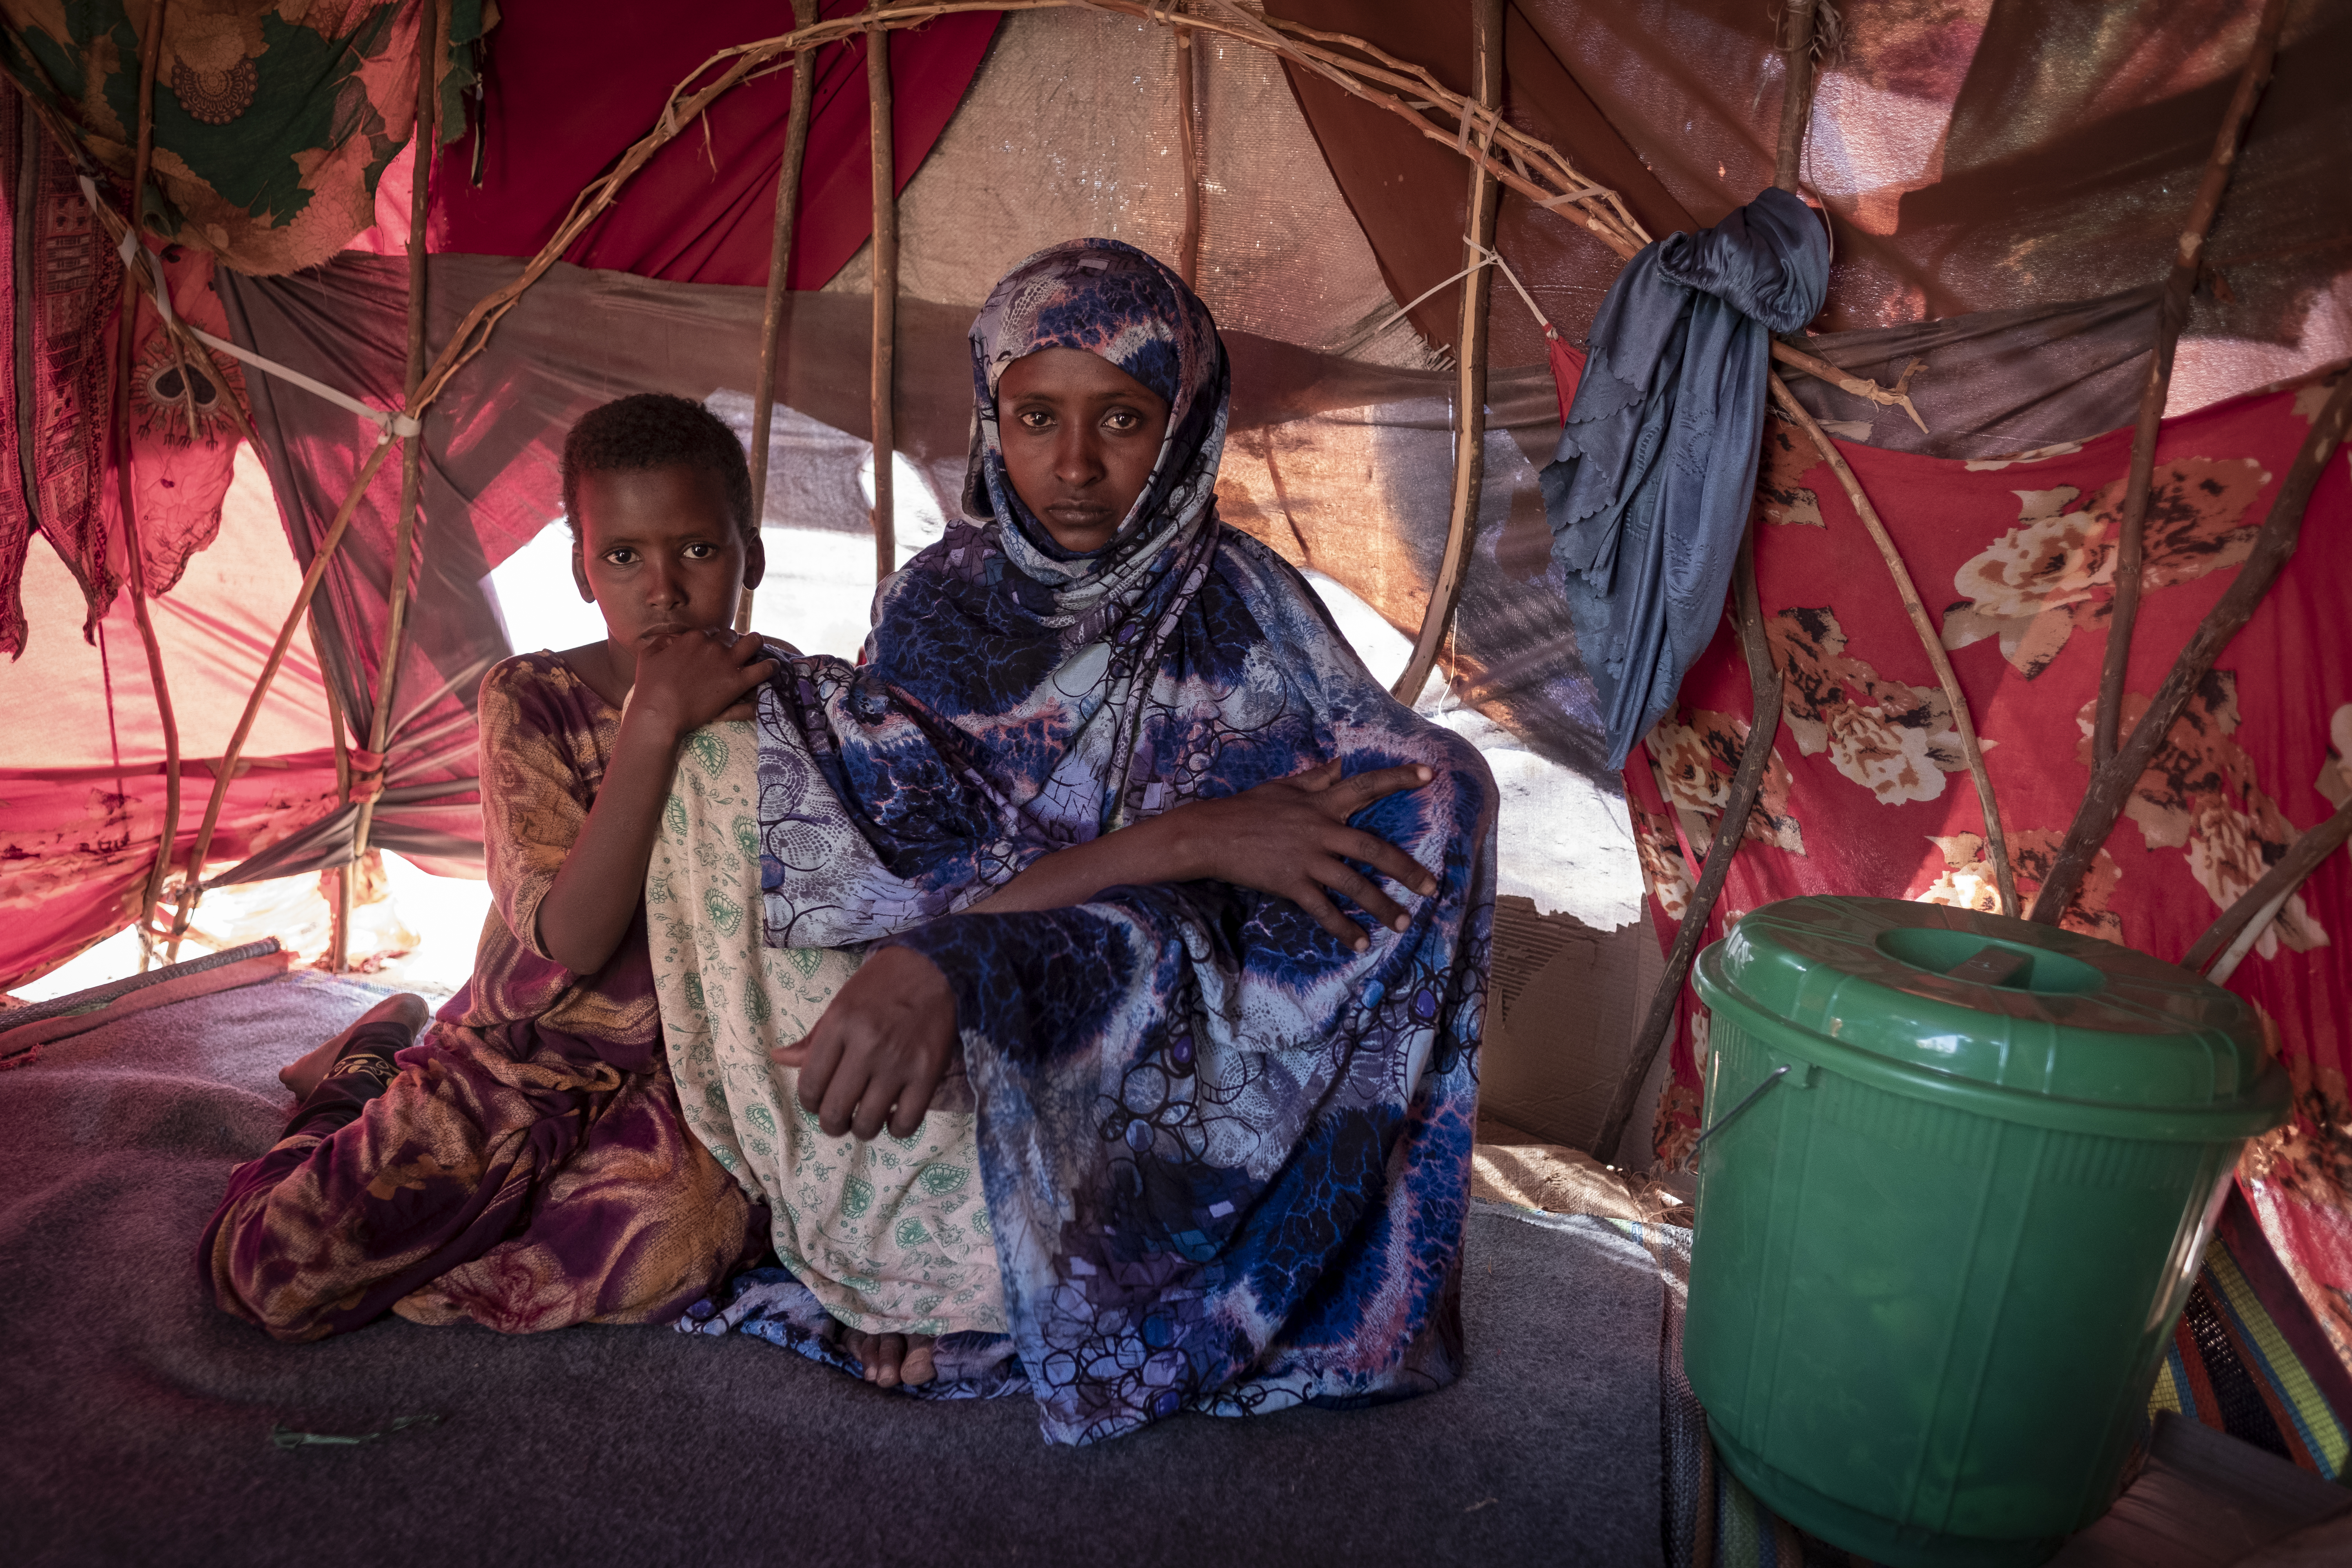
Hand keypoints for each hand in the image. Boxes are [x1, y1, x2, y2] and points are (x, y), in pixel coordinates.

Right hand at [628, 627, 777, 738]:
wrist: (660, 712)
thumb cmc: (649, 686)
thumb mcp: (648, 655)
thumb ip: (662, 641)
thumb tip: (672, 638)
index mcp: (693, 637)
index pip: (711, 632)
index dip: (714, 639)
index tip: (714, 647)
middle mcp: (713, 645)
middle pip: (732, 635)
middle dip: (734, 641)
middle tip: (735, 651)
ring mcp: (727, 663)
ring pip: (753, 643)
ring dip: (756, 645)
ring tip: (757, 650)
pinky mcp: (737, 682)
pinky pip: (763, 669)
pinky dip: (770, 666)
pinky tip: (772, 667)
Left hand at [771, 946, 955, 1139]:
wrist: (935, 966)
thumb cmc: (883, 983)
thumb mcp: (841, 1004)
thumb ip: (813, 1038)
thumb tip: (779, 1059)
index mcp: (840, 1025)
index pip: (810, 1086)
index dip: (810, 1103)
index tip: (818, 1101)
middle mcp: (867, 1046)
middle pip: (835, 1111)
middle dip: (832, 1123)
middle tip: (839, 1118)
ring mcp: (899, 1063)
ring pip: (868, 1123)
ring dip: (862, 1128)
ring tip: (866, 1117)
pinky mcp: (928, 1073)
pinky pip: (906, 1123)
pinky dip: (896, 1129)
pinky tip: (894, 1116)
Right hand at [1161, 758, 1439, 950]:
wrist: (1209, 834)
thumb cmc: (1247, 808)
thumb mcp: (1283, 786)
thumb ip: (1316, 777)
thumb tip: (1341, 763)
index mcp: (1321, 802)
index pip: (1366, 785)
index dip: (1398, 779)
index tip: (1429, 775)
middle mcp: (1320, 828)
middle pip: (1372, 848)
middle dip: (1405, 869)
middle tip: (1431, 887)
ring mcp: (1306, 858)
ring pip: (1353, 884)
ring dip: (1381, 905)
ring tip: (1402, 923)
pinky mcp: (1290, 883)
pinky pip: (1323, 909)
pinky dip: (1343, 928)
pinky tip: (1359, 943)